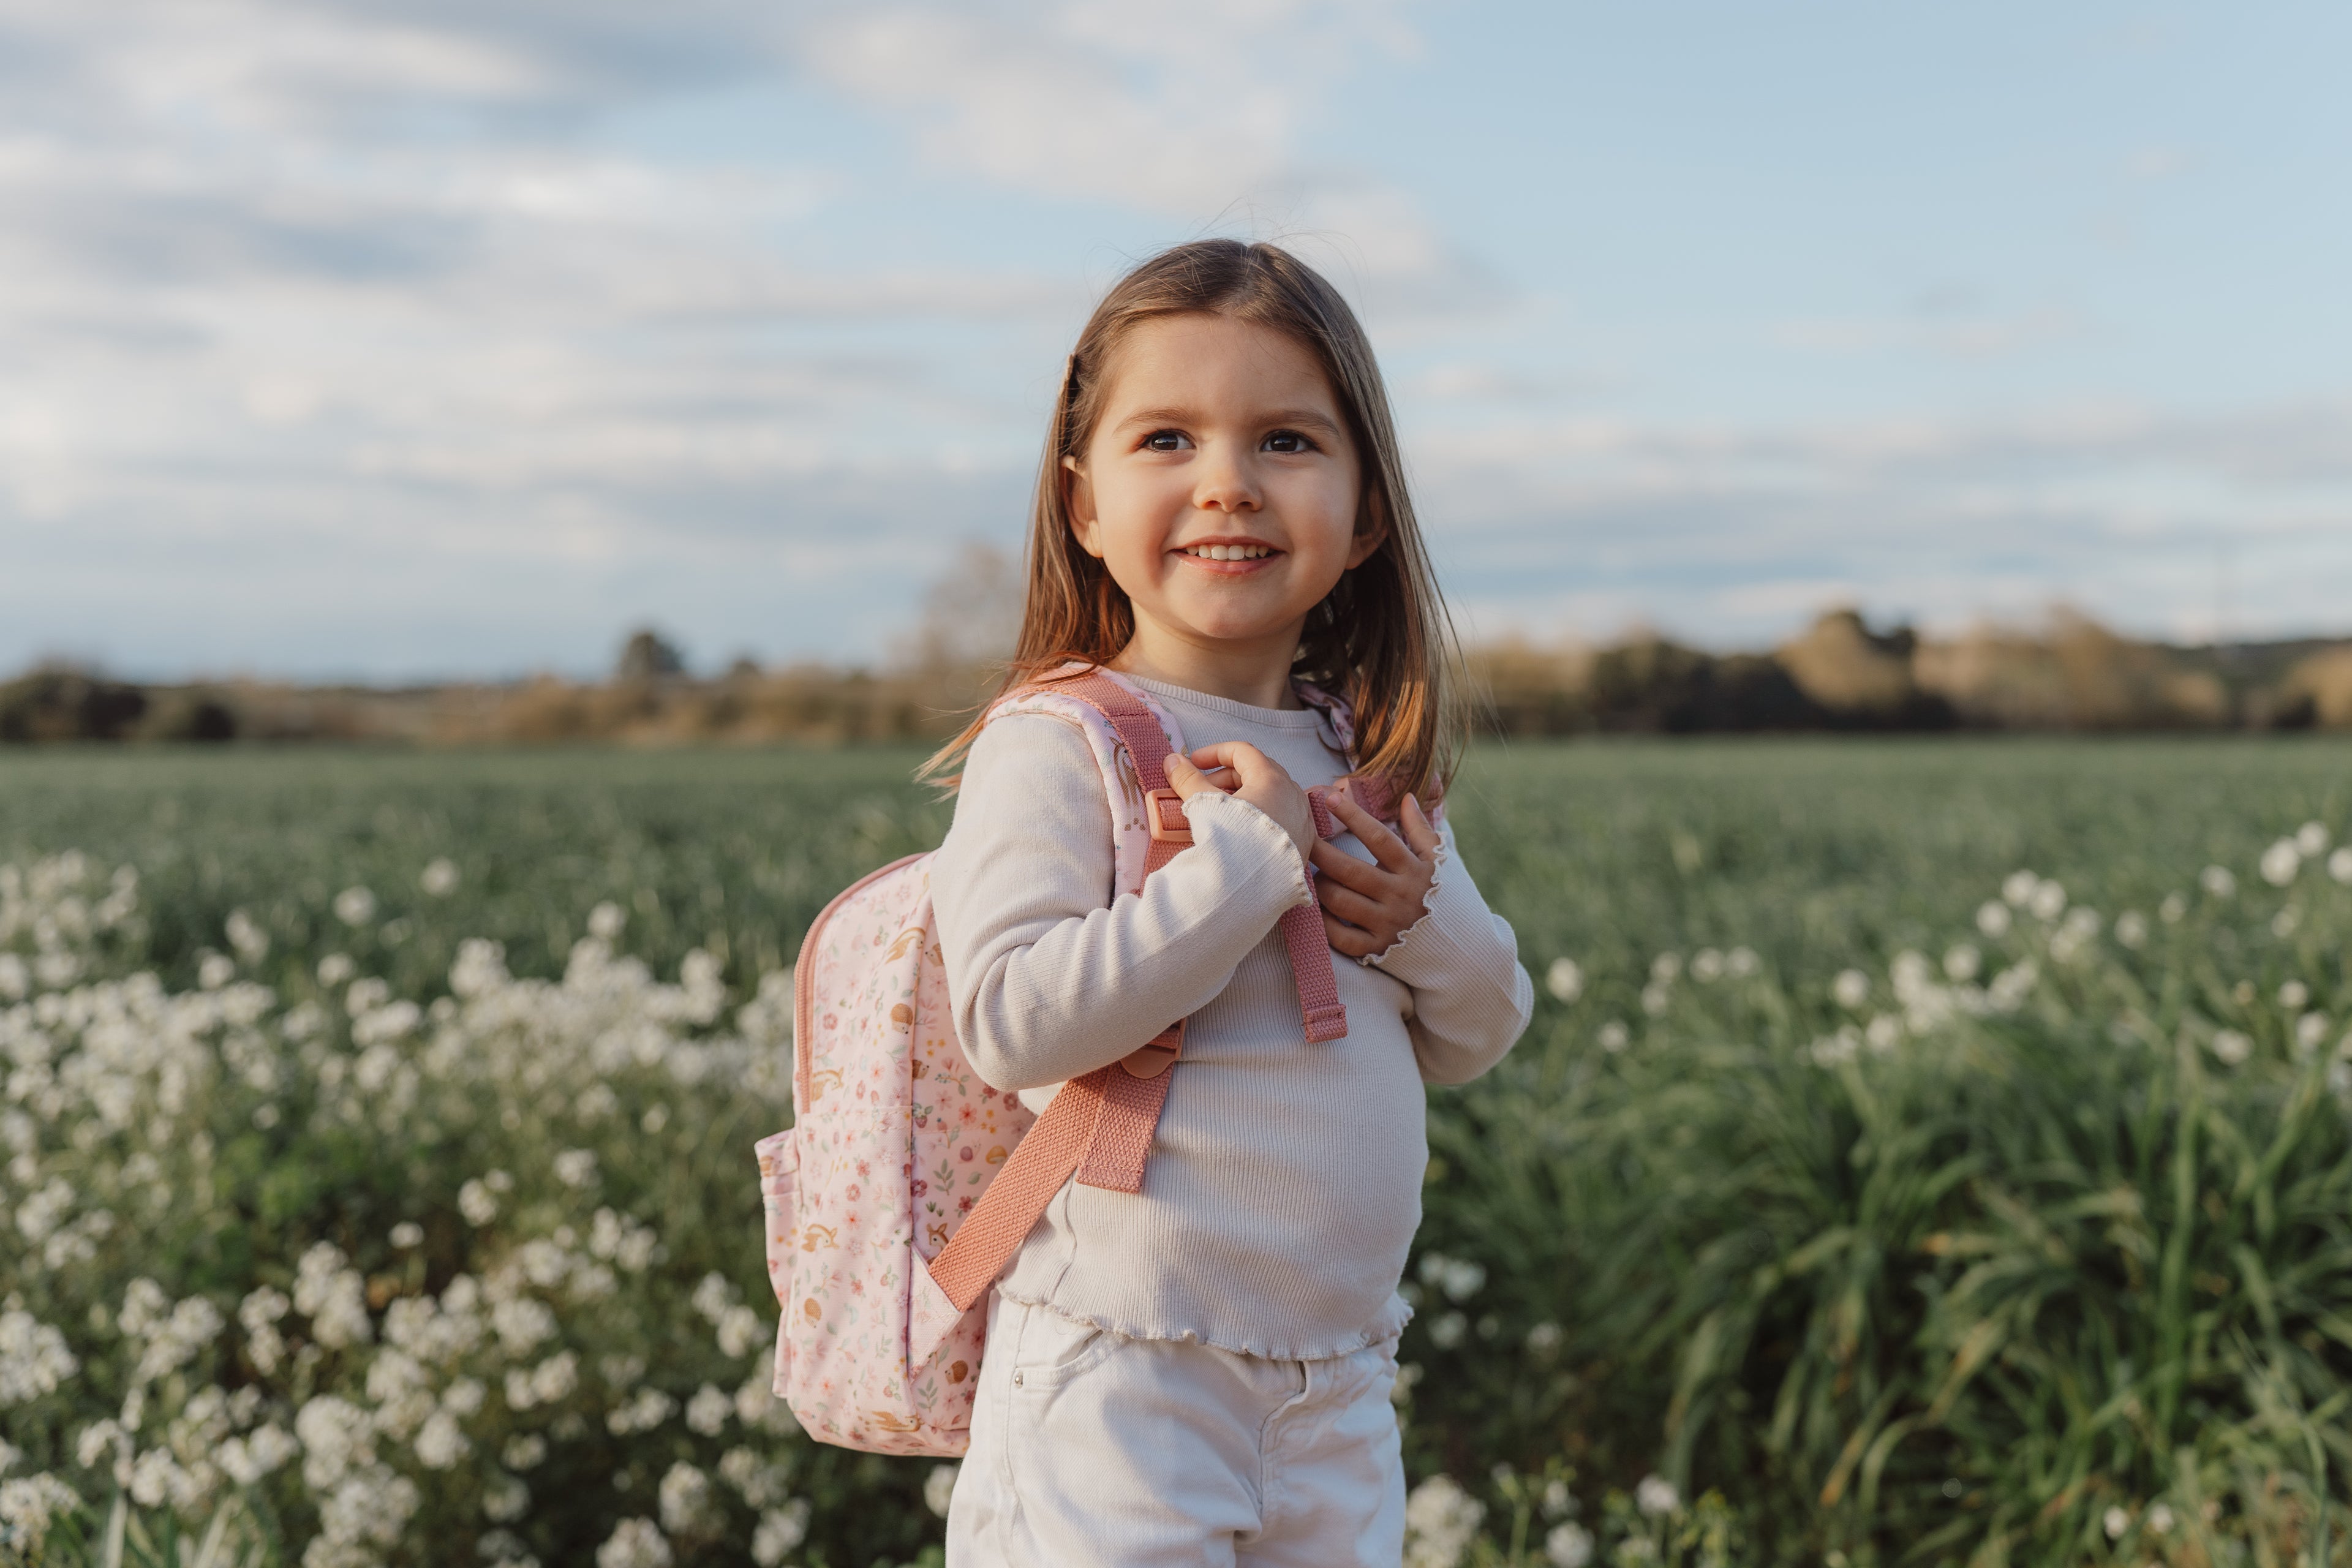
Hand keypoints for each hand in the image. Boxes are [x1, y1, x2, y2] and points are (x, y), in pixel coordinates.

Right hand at [1163, 744, 1314, 858]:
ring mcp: (1303, 818)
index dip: (1213, 753)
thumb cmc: (1231, 842)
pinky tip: (1243, 831)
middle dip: (1226, 777)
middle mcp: (1293, 794)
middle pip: (1257, 771)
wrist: (1254, 890)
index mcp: (1272, 779)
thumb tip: (1171, 760)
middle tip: (1202, 790)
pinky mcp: (1305, 842)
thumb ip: (1188, 781)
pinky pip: (1283, 817)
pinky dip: (1262, 815)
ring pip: (1272, 794)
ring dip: (1244, 796)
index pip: (1242, 751)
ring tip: (1221, 813)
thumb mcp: (1205, 807)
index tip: (1193, 763)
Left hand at [1310, 790, 1440, 959]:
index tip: (1330, 798)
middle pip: (1350, 871)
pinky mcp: (1377, 949)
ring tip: (1313, 875)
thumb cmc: (1446, 895)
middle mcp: (1399, 897)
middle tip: (1303, 840)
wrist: (1463, 948)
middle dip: (1321, 853)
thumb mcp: (1439, 861)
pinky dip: (1324, 923)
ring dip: (1321, 885)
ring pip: (1340, 901)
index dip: (1354, 816)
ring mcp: (1387, 925)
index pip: (1379, 838)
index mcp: (1413, 870)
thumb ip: (1421, 829)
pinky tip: (1316, 907)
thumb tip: (1408, 797)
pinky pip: (1341, 937)